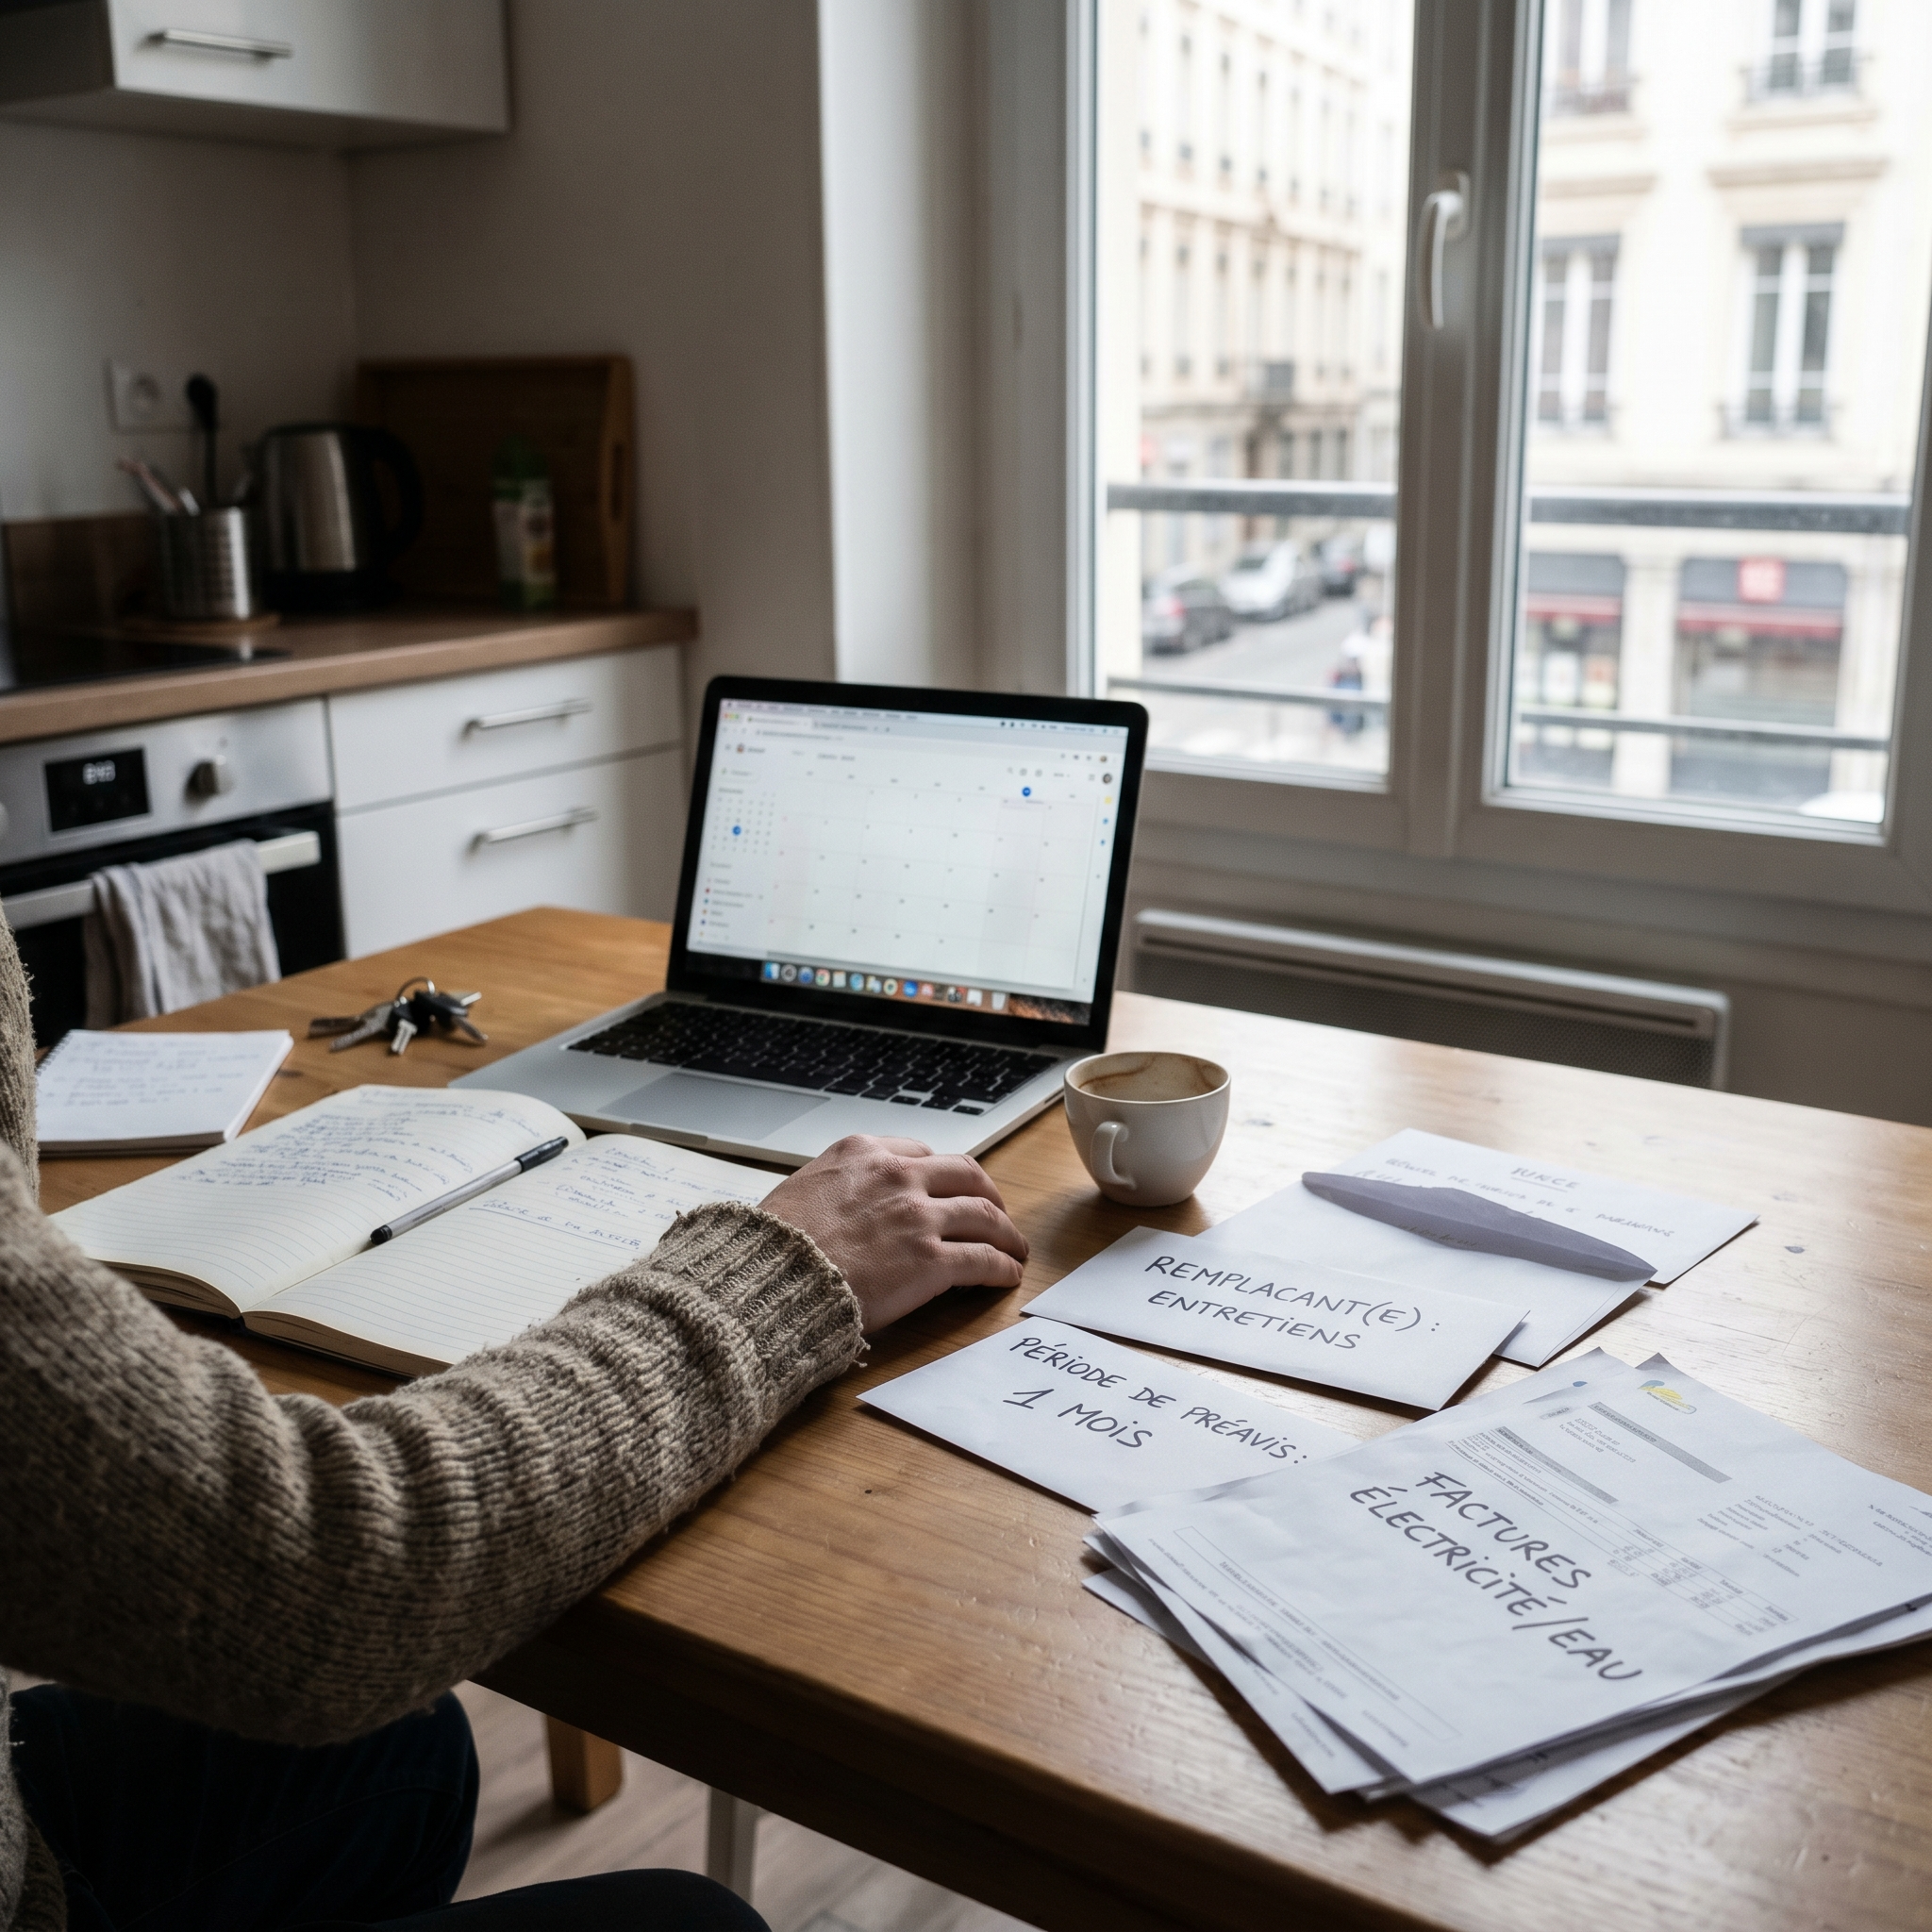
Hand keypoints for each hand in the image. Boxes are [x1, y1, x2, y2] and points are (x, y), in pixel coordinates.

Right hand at [761, 1135, 1028, 1333]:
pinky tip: (1008, 1275)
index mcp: (862, 1153)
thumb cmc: (772, 1243)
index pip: (921, 1153)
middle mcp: (897, 1176)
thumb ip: (838, 1186)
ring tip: (1013, 1248)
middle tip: (996, 1213)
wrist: (769, 1277)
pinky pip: (982, 1259)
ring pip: (984, 1215)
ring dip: (1005, 1232)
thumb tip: (848, 1203)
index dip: (944, 1174)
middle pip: (966, 1175)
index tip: (951, 1188)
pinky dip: (1002, 1266)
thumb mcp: (801, 1188)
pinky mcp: (930, 1261)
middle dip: (988, 1194)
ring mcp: (917, 1217)